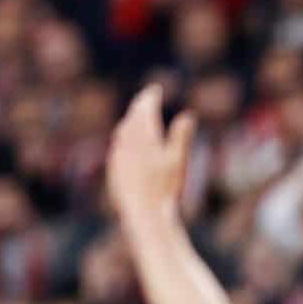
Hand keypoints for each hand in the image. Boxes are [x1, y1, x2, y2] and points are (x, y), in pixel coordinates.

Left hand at [106, 87, 195, 223]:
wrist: (143, 215)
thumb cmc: (165, 189)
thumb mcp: (179, 161)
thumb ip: (181, 136)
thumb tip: (187, 115)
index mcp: (143, 135)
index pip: (144, 108)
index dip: (150, 96)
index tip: (155, 88)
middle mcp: (126, 141)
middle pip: (131, 117)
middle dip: (139, 105)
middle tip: (147, 98)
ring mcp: (118, 155)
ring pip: (122, 130)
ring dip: (131, 120)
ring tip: (137, 117)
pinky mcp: (115, 169)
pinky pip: (119, 146)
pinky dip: (125, 137)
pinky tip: (129, 145)